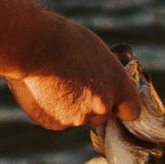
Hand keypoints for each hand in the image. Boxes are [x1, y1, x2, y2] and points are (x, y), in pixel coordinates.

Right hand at [4, 20, 164, 134]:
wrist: (32, 45)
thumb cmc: (63, 40)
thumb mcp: (95, 51)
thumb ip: (105, 76)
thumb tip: (105, 85)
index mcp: (116, 84)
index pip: (132, 110)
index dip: (122, 106)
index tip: (114, 102)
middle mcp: (101, 105)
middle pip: (102, 116)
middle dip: (92, 106)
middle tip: (74, 84)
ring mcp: (77, 118)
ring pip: (77, 118)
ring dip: (69, 106)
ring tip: (54, 80)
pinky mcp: (54, 123)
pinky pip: (56, 119)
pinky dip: (50, 108)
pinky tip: (42, 88)